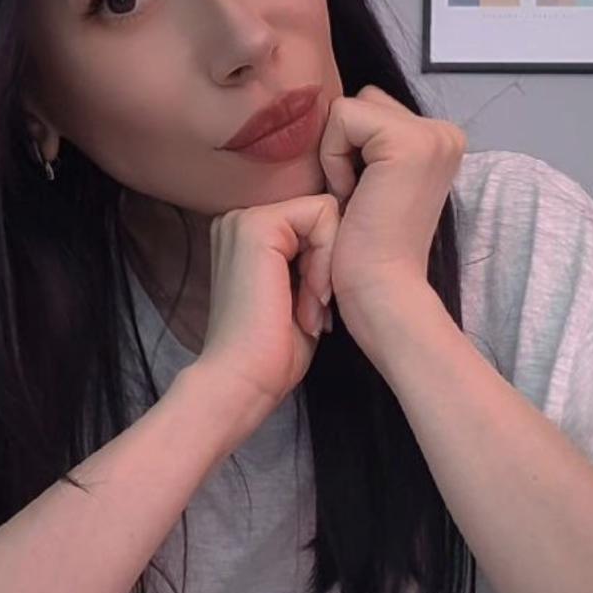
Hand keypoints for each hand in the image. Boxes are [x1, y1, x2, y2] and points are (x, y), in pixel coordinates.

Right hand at [200, 194, 339, 433]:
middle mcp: (239, 220)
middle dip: (328, 263)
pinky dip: (327, 258)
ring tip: (310, 308)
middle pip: (320, 214)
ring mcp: (243, 219)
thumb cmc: (274, 351)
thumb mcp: (301, 294)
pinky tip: (311, 297)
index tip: (315, 307)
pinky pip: (322, 214)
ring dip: (328, 264)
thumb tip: (352, 236)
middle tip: (314, 310)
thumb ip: (312, 259)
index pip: (313, 221)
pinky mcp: (256, 225)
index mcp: (246, 237)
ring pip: (324, 212)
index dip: (327, 262)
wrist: (245, 380)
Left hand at [318, 86, 466, 344]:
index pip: (371, 111)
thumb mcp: (372, 183)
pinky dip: (333, 158)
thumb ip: (370, 146)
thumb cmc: (366, 252)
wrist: (381, 292)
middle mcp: (444, 133)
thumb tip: (337, 112)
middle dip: (345, 147)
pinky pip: (343, 118)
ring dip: (337, 154)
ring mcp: (432, 135)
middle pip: (362, 103)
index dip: (350, 151)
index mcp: (440, 143)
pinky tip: (352, 197)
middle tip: (357, 199)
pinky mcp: (409, 141)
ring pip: (350, 108)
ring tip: (355, 198)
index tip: (362, 199)